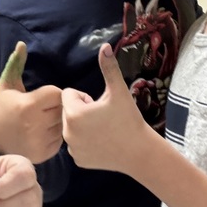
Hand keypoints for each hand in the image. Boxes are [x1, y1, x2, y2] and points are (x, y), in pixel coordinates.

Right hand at [0, 43, 63, 162]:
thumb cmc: (2, 108)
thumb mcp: (7, 84)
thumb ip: (16, 64)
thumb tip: (22, 43)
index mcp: (28, 105)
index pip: (58, 93)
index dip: (53, 93)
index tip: (43, 95)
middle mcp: (35, 125)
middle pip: (63, 109)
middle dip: (58, 106)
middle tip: (45, 108)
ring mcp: (40, 142)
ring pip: (63, 125)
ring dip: (58, 121)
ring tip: (44, 120)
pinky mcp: (44, 154)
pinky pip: (61, 141)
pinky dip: (55, 136)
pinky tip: (43, 133)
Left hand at [62, 43, 157, 174]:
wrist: (139, 152)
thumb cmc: (129, 119)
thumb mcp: (118, 92)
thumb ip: (109, 68)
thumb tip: (105, 46)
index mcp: (73, 114)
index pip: (69, 95)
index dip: (84, 98)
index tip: (99, 105)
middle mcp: (67, 132)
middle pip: (68, 112)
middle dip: (82, 111)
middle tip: (102, 118)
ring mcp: (72, 148)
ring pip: (71, 128)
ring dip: (82, 126)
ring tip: (103, 130)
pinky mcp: (78, 160)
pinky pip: (76, 144)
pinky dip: (85, 142)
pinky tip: (102, 144)